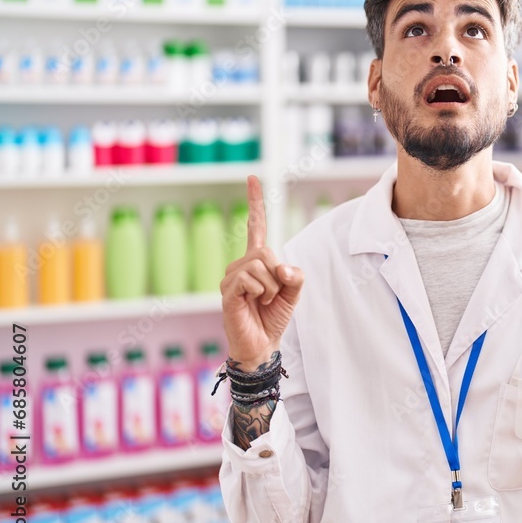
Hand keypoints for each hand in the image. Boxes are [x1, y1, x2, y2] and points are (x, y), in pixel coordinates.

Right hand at [220, 176, 304, 370]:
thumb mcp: (294, 292)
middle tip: (274, 295)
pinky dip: (261, 291)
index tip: (252, 177)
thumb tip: (282, 267)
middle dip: (279, 274)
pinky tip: (254, 303)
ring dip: (271, 286)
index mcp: (256, 261)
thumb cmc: (274, 317)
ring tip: (264, 302)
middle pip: (265, 250)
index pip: (255, 226)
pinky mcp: (227, 291)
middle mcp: (240, 265)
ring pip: (259, 264)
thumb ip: (294, 274)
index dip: (255, 202)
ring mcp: (230, 277)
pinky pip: (249, 279)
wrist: (262, 345)